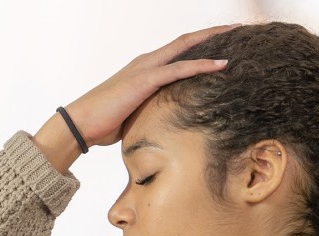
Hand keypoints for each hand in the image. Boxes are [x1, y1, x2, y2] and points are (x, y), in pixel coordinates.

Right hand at [36, 24, 238, 171]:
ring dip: (213, 41)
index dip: (200, 43)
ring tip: (237, 36)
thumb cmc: (103, 121)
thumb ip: (151, 107)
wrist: (80, 123)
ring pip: (186, 48)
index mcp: (144, 68)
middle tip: (238, 28)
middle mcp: (146, 63)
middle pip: (186, 41)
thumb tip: (166, 120)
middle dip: (213, 33)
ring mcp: (146, 69)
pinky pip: (179, 69)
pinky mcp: (145, 81)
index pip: (178, 50)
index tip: (223, 40)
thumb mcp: (134, 112)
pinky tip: (222, 64)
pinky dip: (202, 64)